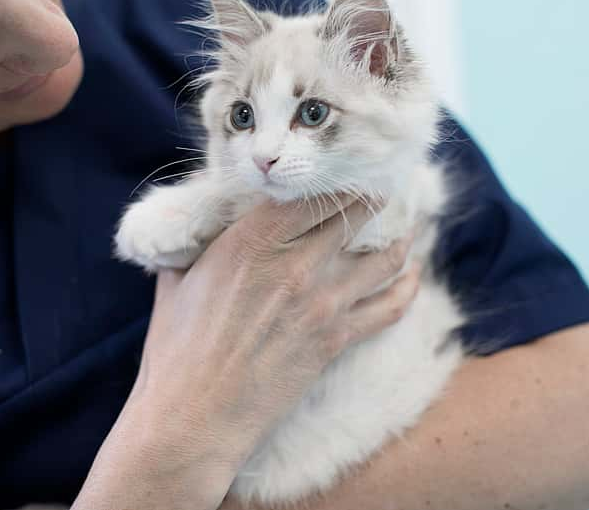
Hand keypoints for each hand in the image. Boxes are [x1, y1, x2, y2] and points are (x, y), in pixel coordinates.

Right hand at [127, 195, 421, 502]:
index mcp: (250, 241)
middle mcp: (294, 264)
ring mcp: (321, 303)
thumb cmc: (175, 348)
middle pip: (353, 216)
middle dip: (371, 199)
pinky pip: (390, 307)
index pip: (311, 194)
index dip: (335, 180)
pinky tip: (412, 274)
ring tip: (403, 228)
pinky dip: (407, 286)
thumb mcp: (177, 280)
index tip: (345, 173)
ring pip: (383, 257)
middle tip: (380, 191)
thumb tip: (205, 227)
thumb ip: (199, 246)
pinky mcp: (335, 340)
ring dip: (398, 238)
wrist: (193, 416)